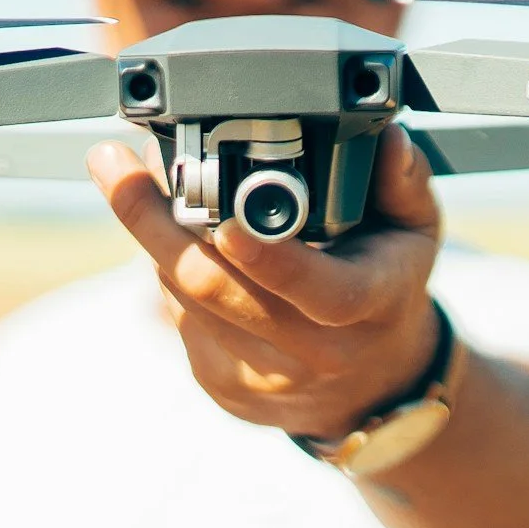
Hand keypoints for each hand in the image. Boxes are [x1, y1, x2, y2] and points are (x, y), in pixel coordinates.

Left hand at [87, 125, 443, 438]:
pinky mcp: (221, 388)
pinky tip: (180, 241)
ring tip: (137, 182)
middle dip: (153, 220)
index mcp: (366, 309)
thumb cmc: (388, 293)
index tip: (221, 218)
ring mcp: (260, 378)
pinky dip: (171, 270)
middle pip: (213, 287)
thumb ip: (403, 182)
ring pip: (183, 297)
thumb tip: (387, 139)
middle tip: (113, 163)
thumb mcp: (415, 234)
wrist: (372, 388)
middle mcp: (311, 352)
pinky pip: (177, 317)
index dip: (265, 256)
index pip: (317, 289)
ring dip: (154, 235)